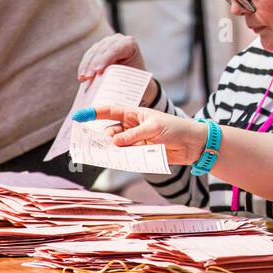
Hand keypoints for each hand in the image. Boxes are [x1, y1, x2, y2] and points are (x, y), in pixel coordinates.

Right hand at [78, 34, 156, 103]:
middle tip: (88, 78)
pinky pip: (87, 57)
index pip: (115, 49)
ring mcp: (105, 43)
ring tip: (83, 79)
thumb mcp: (137, 80)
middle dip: (93, 64)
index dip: (105, 59)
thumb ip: (130, 84)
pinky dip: (84, 67)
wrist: (133, 78)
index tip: (98, 71)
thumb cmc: (137, 80)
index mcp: (129, 44)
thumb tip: (121, 98)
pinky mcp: (96, 49)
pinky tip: (81, 77)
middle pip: (102, 50)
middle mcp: (117, 40)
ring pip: (93, 53)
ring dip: (86, 66)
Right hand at [85, 104, 208, 165]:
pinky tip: (118, 160)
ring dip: (112, 150)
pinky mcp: (141, 153)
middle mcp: (133, 127)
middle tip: (98, 145)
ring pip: (116, 146)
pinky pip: (126, 156)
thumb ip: (133, 136)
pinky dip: (121, 158)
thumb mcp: (154, 129)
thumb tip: (113, 143)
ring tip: (107, 154)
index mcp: (135, 114)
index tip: (78, 116)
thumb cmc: (176, 129)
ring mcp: (136, 140)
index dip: (94, 113)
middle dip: (103, 137)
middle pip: (110, 131)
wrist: (193, 144)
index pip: (111, 111)